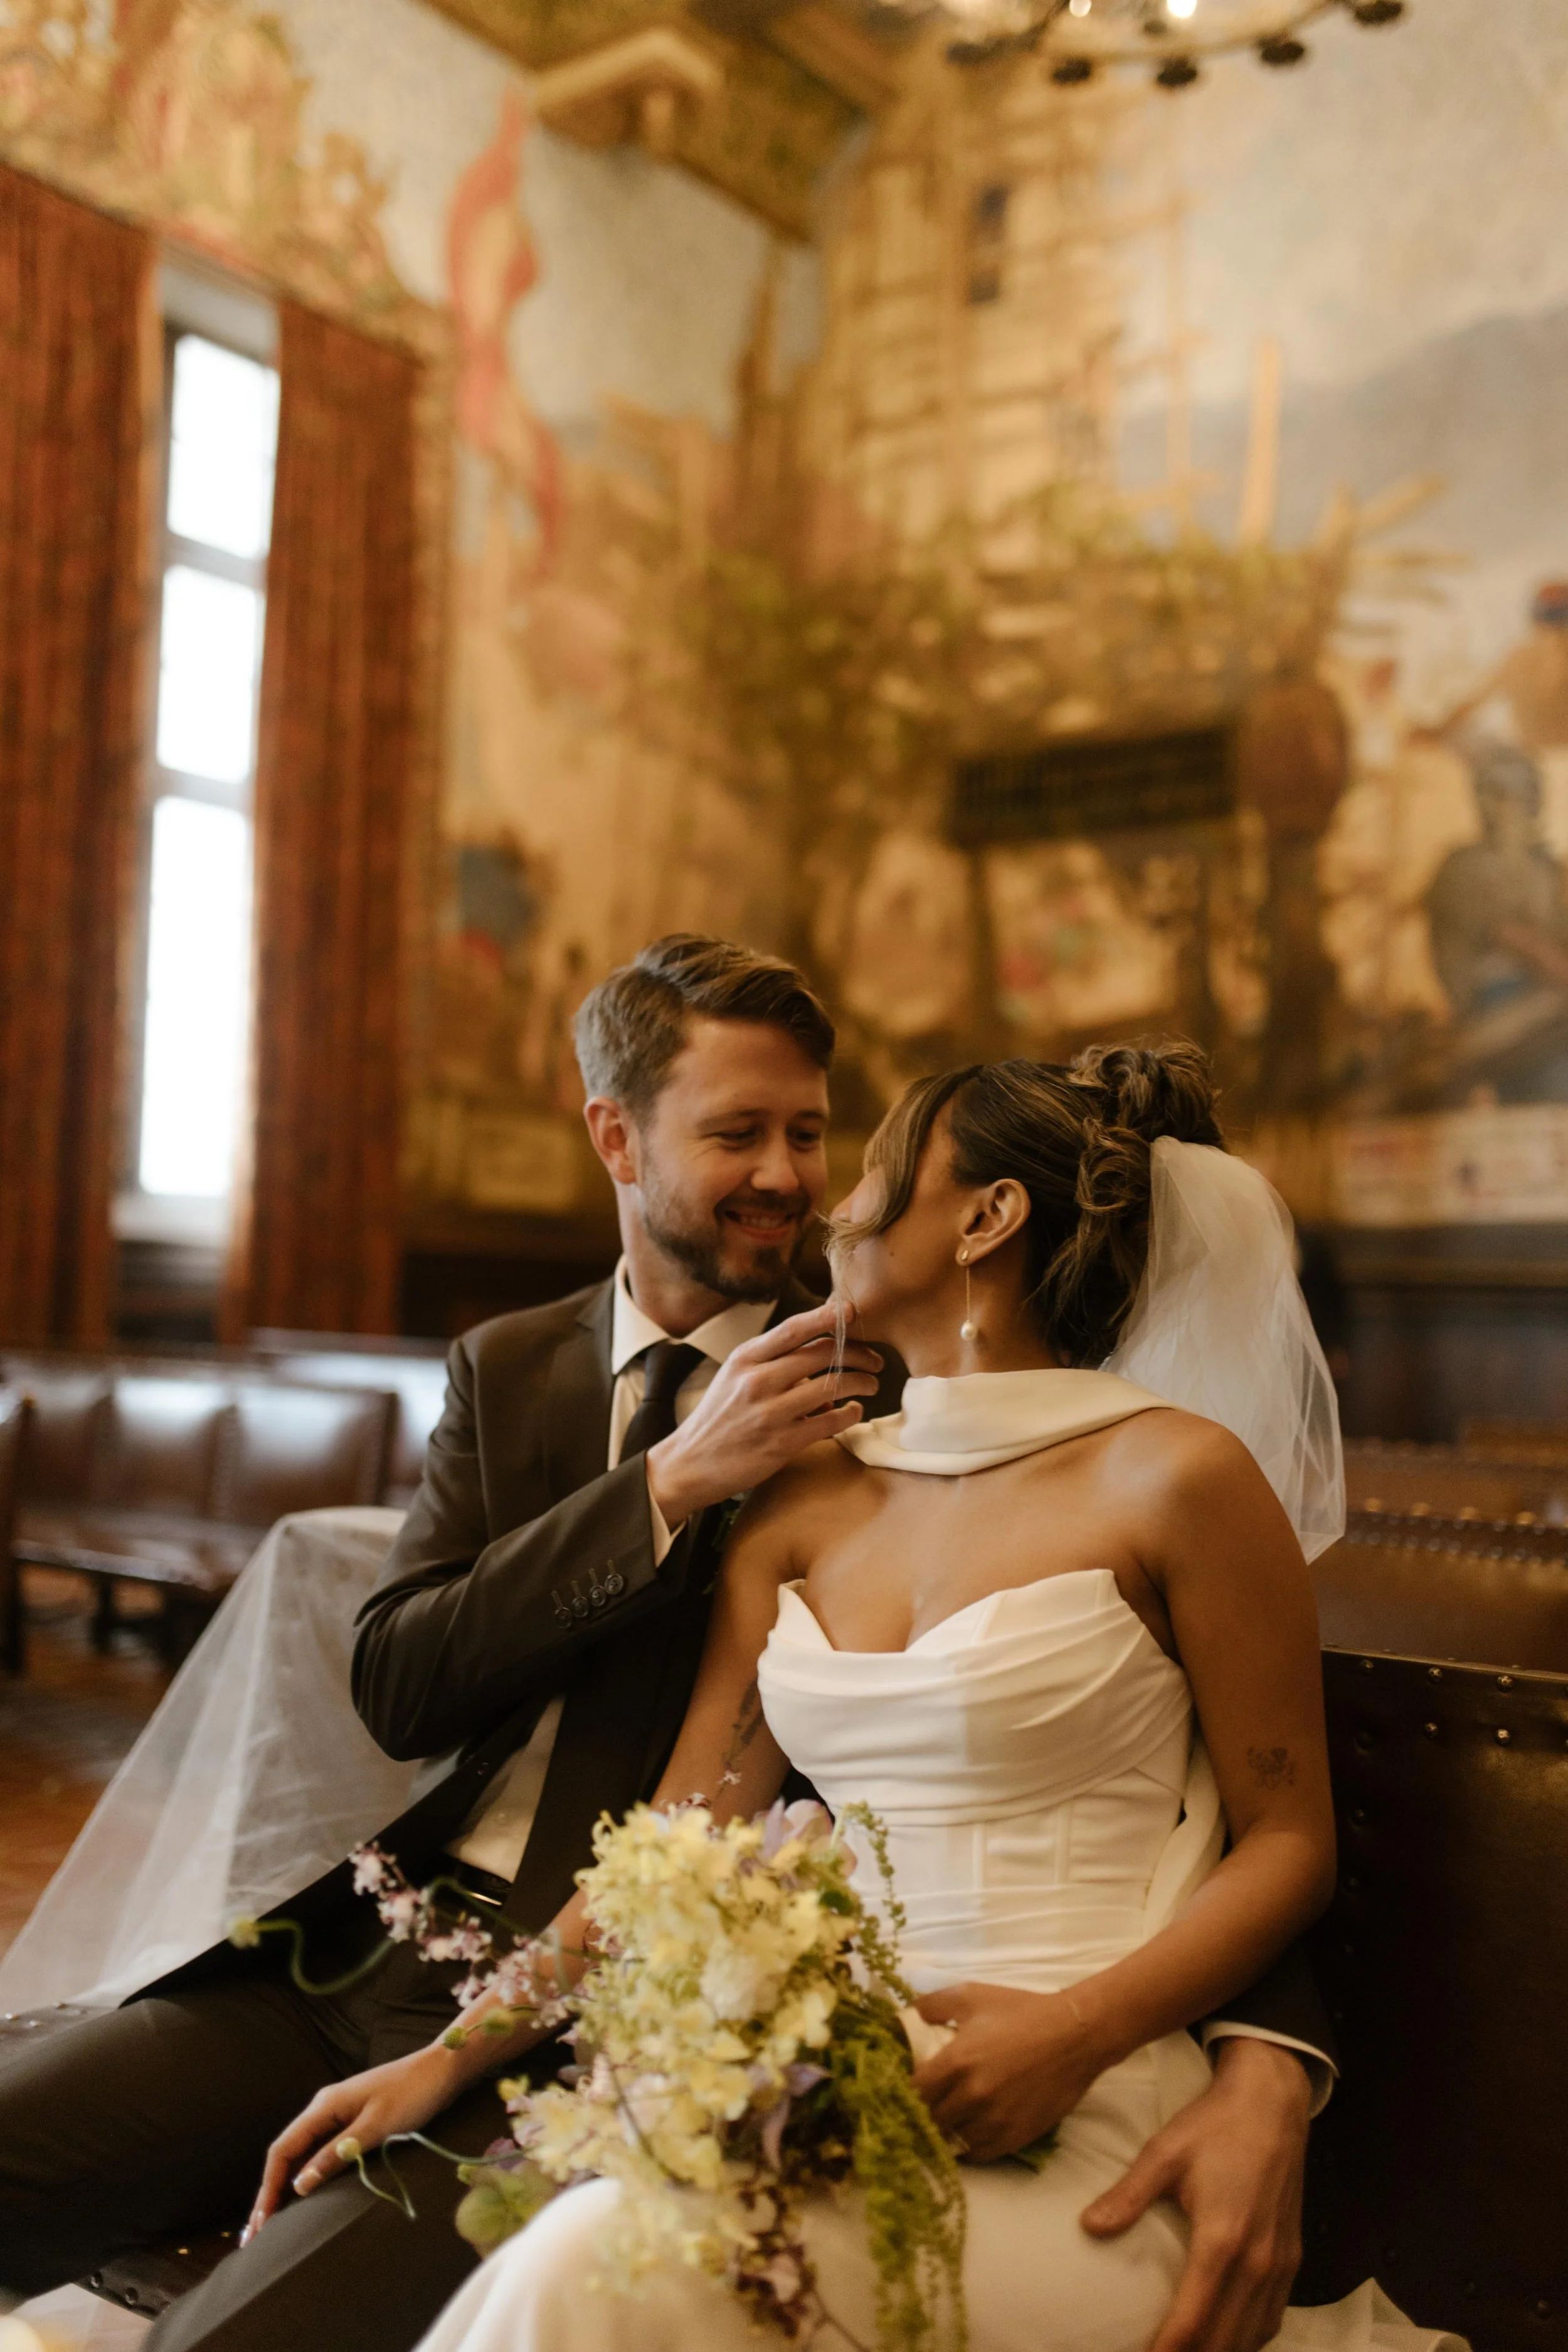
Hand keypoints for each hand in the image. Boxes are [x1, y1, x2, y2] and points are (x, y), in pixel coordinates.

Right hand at [244, 2043, 464, 2240]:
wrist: (441, 2070)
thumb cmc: (413, 2094)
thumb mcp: (375, 2127)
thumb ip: (337, 2154)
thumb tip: (299, 2185)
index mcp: (324, 2107)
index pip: (283, 2151)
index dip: (269, 2188)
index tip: (260, 2222)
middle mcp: (324, 2110)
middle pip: (287, 2155)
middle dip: (270, 2192)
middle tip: (255, 2234)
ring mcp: (337, 2116)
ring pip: (301, 2155)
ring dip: (286, 2187)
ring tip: (270, 2222)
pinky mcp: (352, 2123)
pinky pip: (320, 2153)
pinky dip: (307, 2176)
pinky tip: (303, 2195)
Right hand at [646, 1301, 881, 1528]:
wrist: (690, 1464)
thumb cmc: (718, 1417)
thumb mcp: (733, 1376)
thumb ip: (771, 1361)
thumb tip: (818, 1352)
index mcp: (745, 1358)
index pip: (793, 1329)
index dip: (826, 1316)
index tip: (851, 1310)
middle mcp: (758, 1380)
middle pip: (821, 1354)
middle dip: (858, 1353)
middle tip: (874, 1359)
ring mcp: (771, 1412)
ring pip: (833, 1385)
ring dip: (862, 1382)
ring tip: (871, 1383)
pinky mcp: (783, 1443)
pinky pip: (831, 1422)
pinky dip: (851, 1413)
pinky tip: (854, 1411)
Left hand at [910, 1982, 1105, 2163]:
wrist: (1075, 2036)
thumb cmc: (1021, 2012)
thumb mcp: (971, 1996)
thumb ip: (931, 2005)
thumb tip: (902, 2018)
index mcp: (956, 2062)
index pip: (911, 2094)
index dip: (898, 2095)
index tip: (894, 2092)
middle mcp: (972, 2097)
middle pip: (927, 2121)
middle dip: (916, 2116)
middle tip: (912, 2110)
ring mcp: (994, 2122)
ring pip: (950, 2142)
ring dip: (940, 2134)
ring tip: (937, 2123)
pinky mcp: (1015, 2138)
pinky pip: (977, 2154)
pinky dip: (966, 2146)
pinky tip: (964, 2131)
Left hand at [1080, 2033, 1312, 2351]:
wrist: (1272, 2102)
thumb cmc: (1214, 2125)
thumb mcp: (1164, 2154)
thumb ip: (1128, 2196)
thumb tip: (1089, 2228)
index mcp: (1222, 2240)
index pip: (1193, 2321)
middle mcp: (1257, 2262)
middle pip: (1225, 2340)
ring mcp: (1280, 2263)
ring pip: (1253, 2336)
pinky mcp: (1292, 2257)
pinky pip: (1272, 2317)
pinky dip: (1249, 2338)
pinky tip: (1228, 2340)